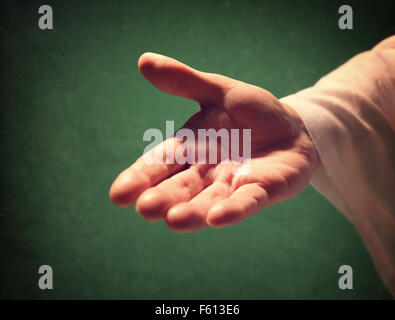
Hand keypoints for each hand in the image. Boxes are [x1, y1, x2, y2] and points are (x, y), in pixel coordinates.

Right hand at [109, 53, 319, 231]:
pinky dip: (233, 209)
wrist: (291, 128)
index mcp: (190, 148)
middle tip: (145, 209)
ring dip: (193, 211)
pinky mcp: (263, 190)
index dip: (140, 177)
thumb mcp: (219, 91)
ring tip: (174, 220)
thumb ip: (185, 82)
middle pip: (180, 187)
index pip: (159, 163)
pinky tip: (217, 218)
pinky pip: (247, 201)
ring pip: (209, 200)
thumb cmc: (252, 113)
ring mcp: (234, 184)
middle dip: (163, 198)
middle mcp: (206, 171)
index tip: (118, 195)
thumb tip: (144, 60)